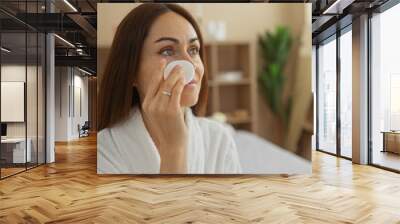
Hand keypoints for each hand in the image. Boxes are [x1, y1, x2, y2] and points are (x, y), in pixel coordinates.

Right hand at [141, 59, 187, 173]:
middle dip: (169, 71)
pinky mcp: (172, 111)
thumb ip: (160, 102)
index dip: (157, 72)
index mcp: (146, 105)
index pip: (152, 84)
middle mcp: (151, 106)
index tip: (162, 62)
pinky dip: (181, 84)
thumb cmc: (168, 130)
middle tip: (176, 64)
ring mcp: (161, 108)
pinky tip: (184, 80)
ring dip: (176, 76)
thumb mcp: (158, 115)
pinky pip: (176, 93)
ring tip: (182, 70)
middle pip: (161, 83)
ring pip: (169, 86)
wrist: (171, 145)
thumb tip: (169, 88)